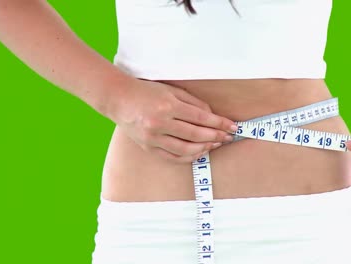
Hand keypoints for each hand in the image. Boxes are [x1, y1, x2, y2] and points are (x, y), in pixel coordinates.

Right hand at [107, 78, 236, 162]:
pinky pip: (173, 157)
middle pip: (196, 134)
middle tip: (228, 137)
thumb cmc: (147, 91)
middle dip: (216, 136)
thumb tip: (213, 117)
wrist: (118, 99)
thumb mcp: (172, 90)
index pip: (201, 118)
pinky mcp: (148, 147)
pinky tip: (199, 152)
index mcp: (168, 106)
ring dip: (204, 148)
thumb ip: (193, 103)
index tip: (232, 126)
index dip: (219, 123)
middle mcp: (160, 123)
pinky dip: (189, 157)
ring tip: (215, 144)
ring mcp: (153, 138)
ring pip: (186, 150)